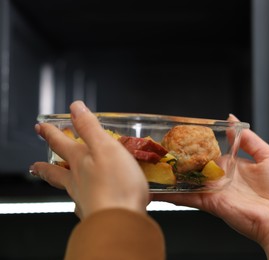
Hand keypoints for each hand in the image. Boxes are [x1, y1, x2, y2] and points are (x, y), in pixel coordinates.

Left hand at [30, 101, 148, 218]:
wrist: (119, 220)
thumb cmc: (116, 185)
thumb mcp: (106, 147)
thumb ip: (90, 127)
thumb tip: (75, 107)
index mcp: (80, 161)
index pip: (60, 143)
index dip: (51, 133)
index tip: (41, 126)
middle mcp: (77, 180)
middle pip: (56, 171)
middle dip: (45, 165)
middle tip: (35, 164)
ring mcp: (83, 198)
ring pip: (67, 188)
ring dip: (59, 183)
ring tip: (57, 183)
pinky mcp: (94, 213)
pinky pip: (82, 205)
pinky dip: (80, 202)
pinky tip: (83, 204)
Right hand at [154, 115, 268, 258]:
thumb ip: (249, 139)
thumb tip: (233, 121)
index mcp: (237, 165)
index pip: (214, 152)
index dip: (201, 144)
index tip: (187, 135)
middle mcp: (224, 178)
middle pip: (198, 165)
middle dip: (183, 158)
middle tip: (165, 148)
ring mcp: (216, 190)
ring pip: (189, 181)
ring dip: (173, 175)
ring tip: (154, 166)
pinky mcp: (211, 202)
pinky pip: (189, 198)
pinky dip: (172, 195)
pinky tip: (157, 190)